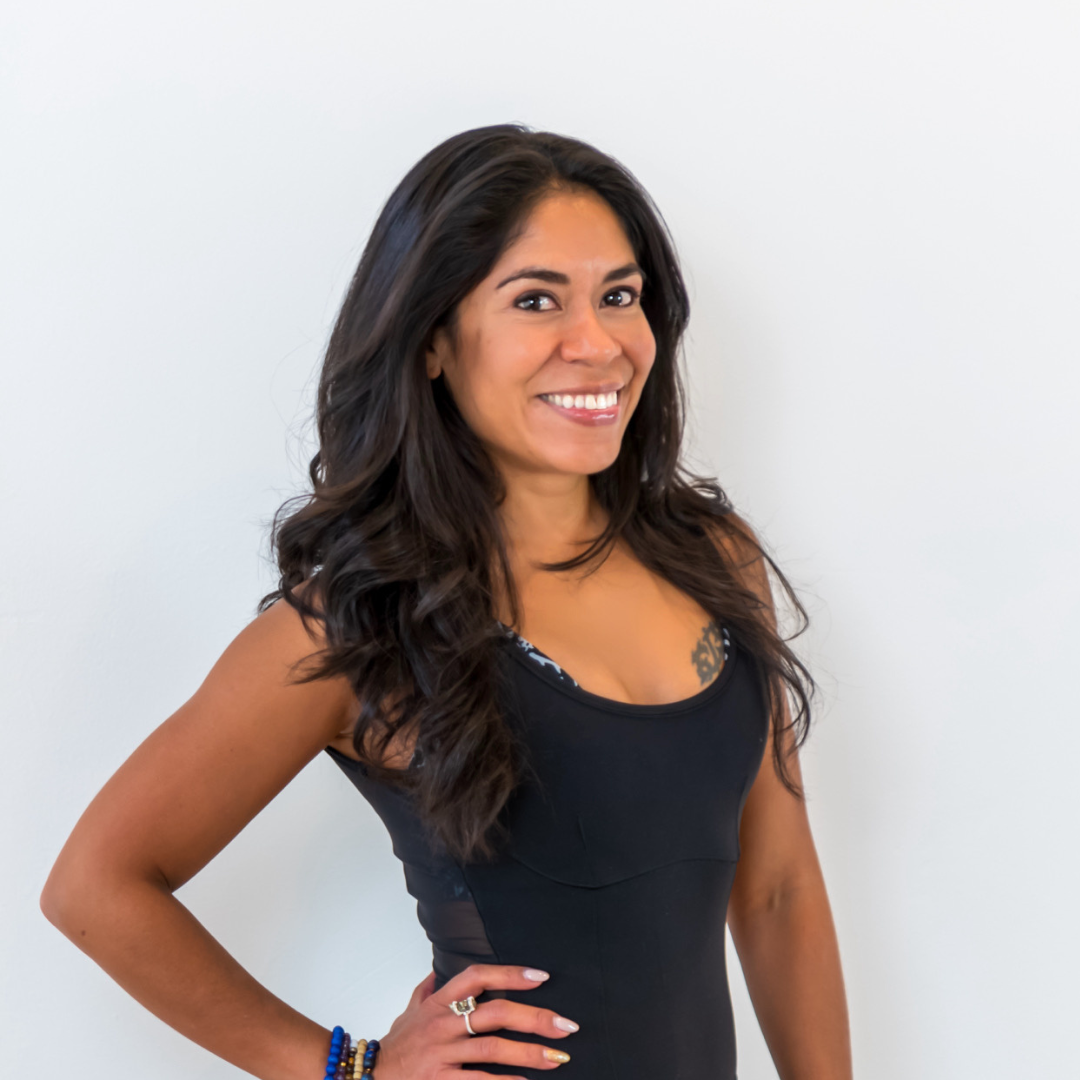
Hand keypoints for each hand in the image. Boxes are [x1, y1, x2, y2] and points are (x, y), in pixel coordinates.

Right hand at [373, 963, 578, 1078]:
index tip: (540, 977)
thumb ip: (428, 989)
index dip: (509, 974)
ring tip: (558, 1057)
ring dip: (529, 1053)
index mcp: (439, 1002)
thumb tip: (438, 970)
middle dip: (534, 1018)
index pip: (477, 977)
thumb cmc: (397, 1042)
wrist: (370, 1075)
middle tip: (565, 1025)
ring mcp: (442, 1055)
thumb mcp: (411, 1008)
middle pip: (494, 1014)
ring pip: (492, 1050)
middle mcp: (443, 1025)